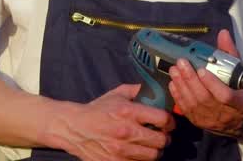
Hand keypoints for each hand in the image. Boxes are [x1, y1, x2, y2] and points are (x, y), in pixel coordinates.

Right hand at [39, 83, 174, 160]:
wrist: (73, 128)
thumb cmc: (96, 110)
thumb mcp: (115, 95)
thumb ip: (136, 90)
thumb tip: (156, 89)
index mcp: (127, 112)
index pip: (163, 119)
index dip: (170, 121)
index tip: (168, 122)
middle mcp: (126, 131)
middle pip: (162, 140)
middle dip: (165, 137)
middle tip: (161, 134)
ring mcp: (122, 150)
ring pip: (154, 155)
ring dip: (155, 150)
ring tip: (149, 144)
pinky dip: (141, 158)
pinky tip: (137, 151)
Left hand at [169, 30, 242, 135]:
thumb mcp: (242, 74)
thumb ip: (231, 54)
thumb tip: (223, 33)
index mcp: (241, 103)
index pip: (225, 96)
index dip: (213, 84)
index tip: (202, 70)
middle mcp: (226, 114)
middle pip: (205, 98)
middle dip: (191, 80)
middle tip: (181, 63)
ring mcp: (212, 120)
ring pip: (194, 104)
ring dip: (182, 86)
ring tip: (174, 70)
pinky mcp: (200, 122)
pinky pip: (187, 109)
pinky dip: (178, 96)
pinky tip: (173, 83)